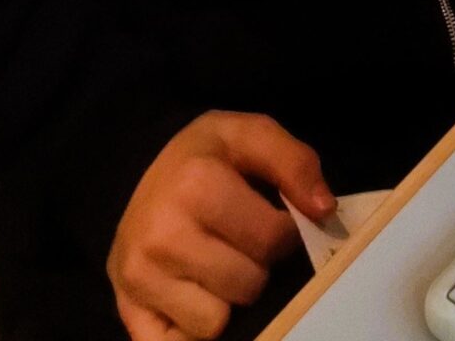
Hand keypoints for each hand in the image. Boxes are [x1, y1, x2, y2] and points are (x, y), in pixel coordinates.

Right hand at [108, 111, 330, 340]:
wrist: (134, 174)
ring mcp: (140, 280)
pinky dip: (193, 330)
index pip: (273, 239)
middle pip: (248, 285)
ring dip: (226, 301)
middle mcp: (162, 236)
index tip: (271, 219)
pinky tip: (193, 297)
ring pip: (215, 324)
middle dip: (256, 267)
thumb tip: (325, 211)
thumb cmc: (201, 158)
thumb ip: (295, 162)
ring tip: (215, 267)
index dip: (284, 232)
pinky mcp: (129, 313)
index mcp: (196, 185)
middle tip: (239, 244)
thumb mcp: (249, 134)